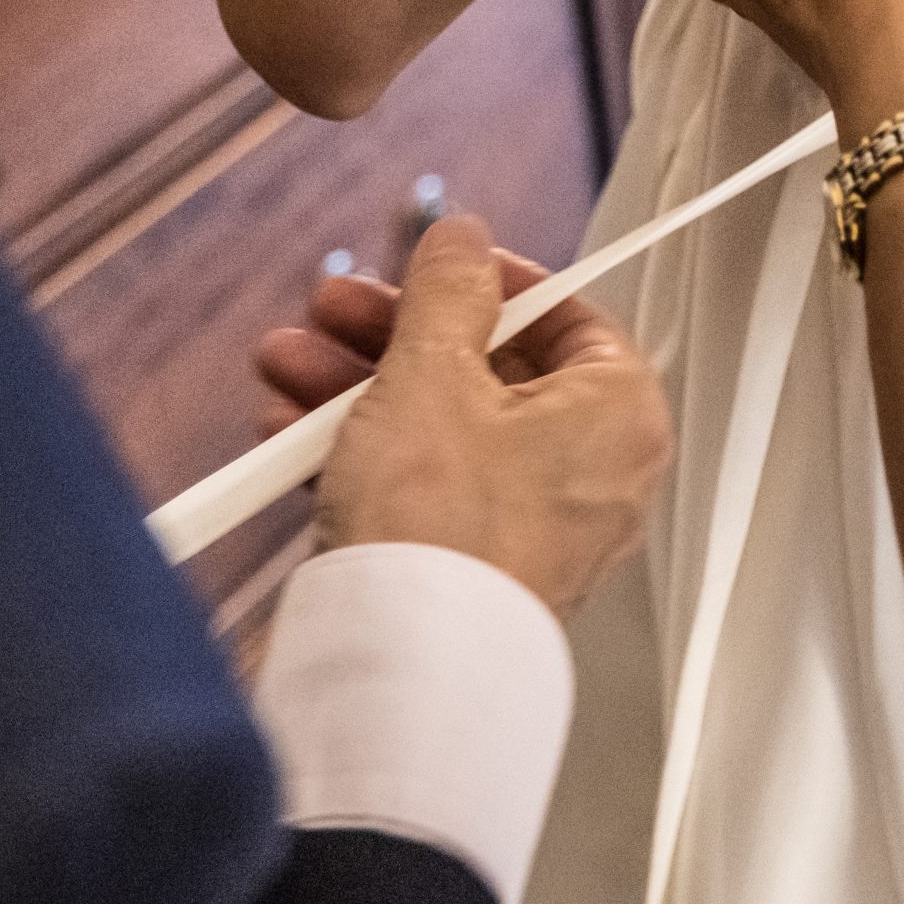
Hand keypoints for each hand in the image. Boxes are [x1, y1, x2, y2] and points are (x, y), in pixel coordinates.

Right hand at [256, 217, 670, 617]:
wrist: (402, 665)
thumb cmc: (443, 524)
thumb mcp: (433, 373)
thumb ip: (446, 294)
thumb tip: (462, 239)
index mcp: (619, 414)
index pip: (570, 319)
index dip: (492, 283)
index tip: (433, 265)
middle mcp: (594, 472)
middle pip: (494, 371)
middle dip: (394, 334)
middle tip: (332, 307)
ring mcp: (536, 525)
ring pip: (447, 428)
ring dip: (360, 386)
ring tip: (284, 362)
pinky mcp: (476, 567)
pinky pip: (427, 488)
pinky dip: (365, 453)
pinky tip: (289, 431)